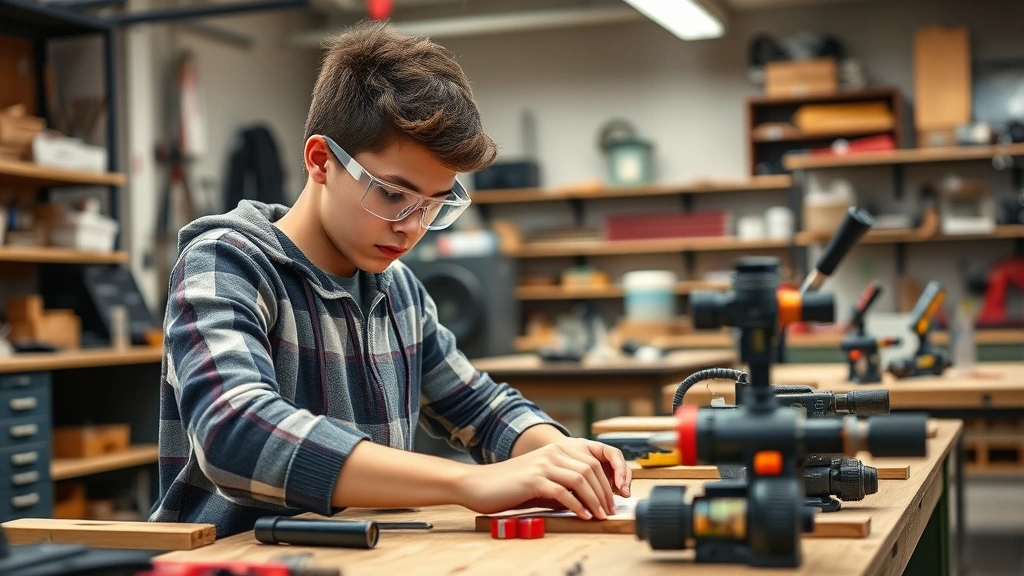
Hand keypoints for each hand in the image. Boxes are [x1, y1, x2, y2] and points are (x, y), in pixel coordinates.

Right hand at [454, 438, 631, 519]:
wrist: (479, 484)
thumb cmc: (513, 485)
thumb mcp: (545, 478)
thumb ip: (567, 482)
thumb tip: (594, 497)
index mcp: (559, 447)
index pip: (598, 454)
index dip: (614, 472)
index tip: (621, 492)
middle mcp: (554, 451)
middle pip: (592, 468)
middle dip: (606, 491)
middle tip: (610, 510)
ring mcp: (544, 464)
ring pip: (581, 479)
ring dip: (595, 499)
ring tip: (599, 515)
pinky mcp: (534, 479)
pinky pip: (563, 492)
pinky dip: (577, 505)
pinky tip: (582, 515)